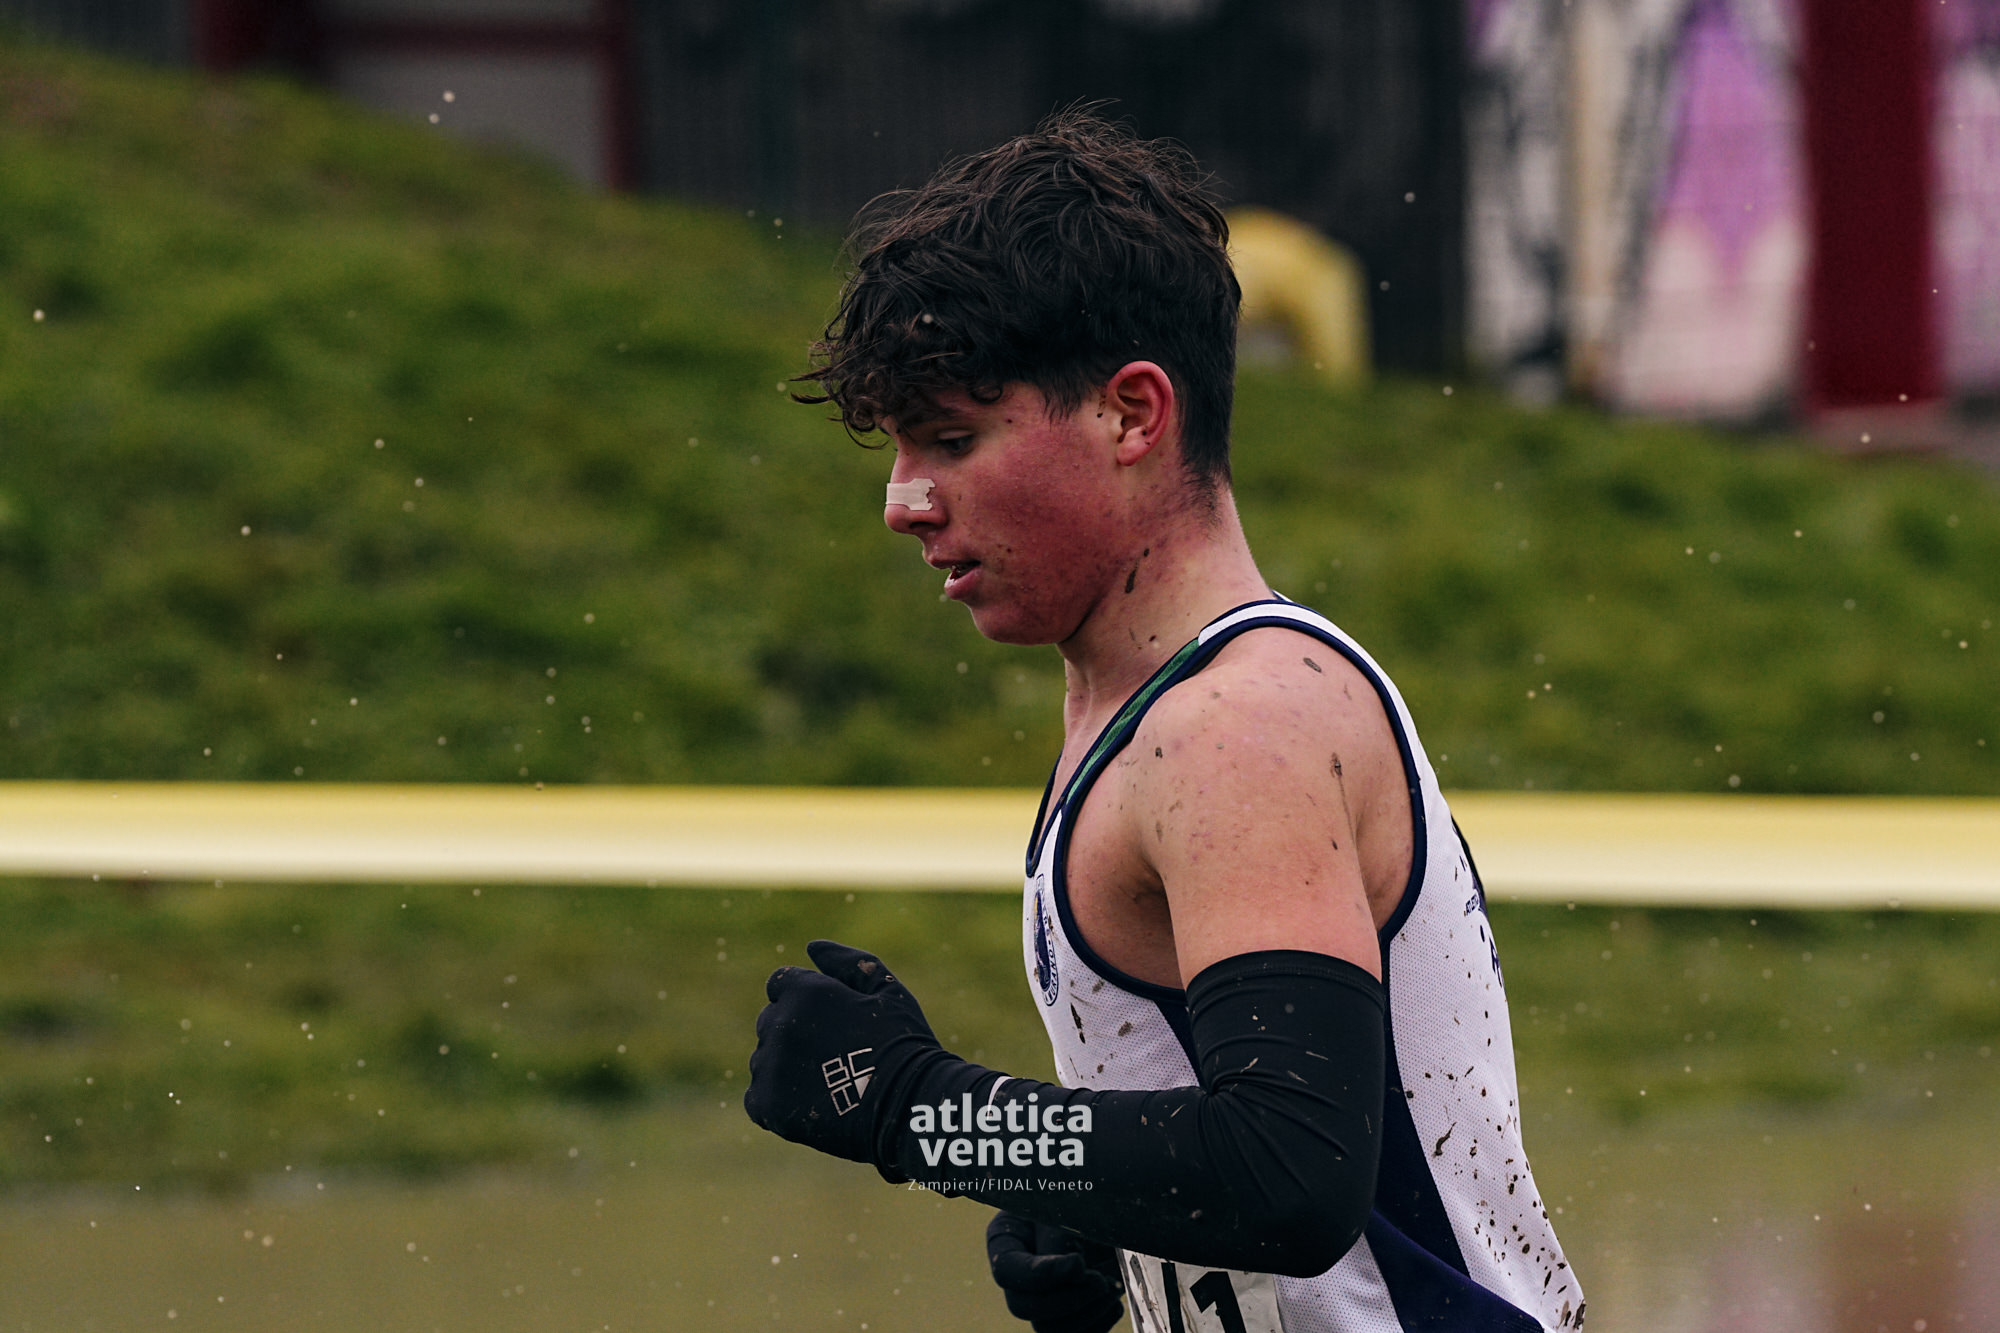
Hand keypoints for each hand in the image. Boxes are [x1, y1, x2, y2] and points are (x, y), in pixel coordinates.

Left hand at [744, 940, 946, 1171]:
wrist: (909, 1105)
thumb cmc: (904, 1044)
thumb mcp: (886, 991)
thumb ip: (848, 962)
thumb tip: (812, 946)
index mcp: (804, 992)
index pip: (781, 985)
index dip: (806, 1000)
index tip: (830, 1023)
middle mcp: (779, 1024)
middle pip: (770, 1021)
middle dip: (795, 1032)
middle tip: (834, 1055)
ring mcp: (770, 1065)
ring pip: (764, 1059)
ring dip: (787, 1067)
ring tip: (828, 1083)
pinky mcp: (767, 1104)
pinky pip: (757, 1097)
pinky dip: (778, 1101)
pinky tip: (811, 1103)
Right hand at [986, 1211, 1125, 1332]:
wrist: (1109, 1202)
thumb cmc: (1082, 1194)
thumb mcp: (1066, 1207)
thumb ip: (1060, 1238)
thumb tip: (1074, 1272)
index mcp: (1005, 1241)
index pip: (1007, 1270)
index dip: (1041, 1274)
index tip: (1078, 1262)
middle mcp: (1018, 1275)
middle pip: (1024, 1306)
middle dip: (1066, 1298)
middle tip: (1099, 1280)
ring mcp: (1042, 1298)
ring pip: (1049, 1329)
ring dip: (1085, 1313)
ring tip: (1110, 1286)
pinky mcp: (1069, 1315)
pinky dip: (1099, 1322)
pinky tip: (1114, 1297)